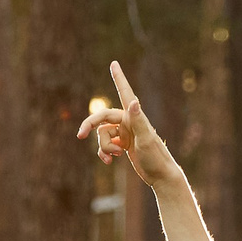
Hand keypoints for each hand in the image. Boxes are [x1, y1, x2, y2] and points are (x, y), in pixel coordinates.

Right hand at [74, 61, 183, 187]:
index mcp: (134, 116)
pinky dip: (104, 153)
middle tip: (80, 135)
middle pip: (102, 117)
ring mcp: (125, 133)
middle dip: (90, 125)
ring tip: (116, 156)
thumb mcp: (146, 140)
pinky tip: (109, 161)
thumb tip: (133, 102)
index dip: (118, 78)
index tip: (114, 63)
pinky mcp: (123, 145)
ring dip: (104, 147)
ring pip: (102, 134)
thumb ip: (138, 121)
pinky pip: (105, 145)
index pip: (125, 93)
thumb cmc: (157, 158)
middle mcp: (128, 122)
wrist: (161, 177)